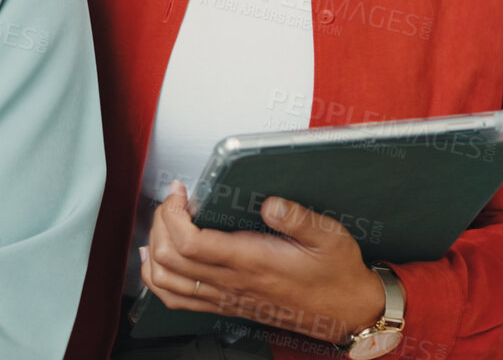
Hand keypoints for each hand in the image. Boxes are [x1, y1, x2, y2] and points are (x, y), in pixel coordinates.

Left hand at [138, 181, 385, 344]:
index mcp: (251, 261)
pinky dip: (158, 280)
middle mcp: (233, 283)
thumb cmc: (337, 273)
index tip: (180, 192)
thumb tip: (268, 202)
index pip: (190, 242)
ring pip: (166, 284)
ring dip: (154, 251)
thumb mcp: (328, 236)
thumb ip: (297, 217)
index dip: (173, 213)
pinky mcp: (227, 306)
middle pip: (169, 260)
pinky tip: (159, 260)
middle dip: (159, 224)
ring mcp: (227, 298)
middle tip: (172, 202)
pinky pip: (178, 300)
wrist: (347, 311)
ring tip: (162, 225)